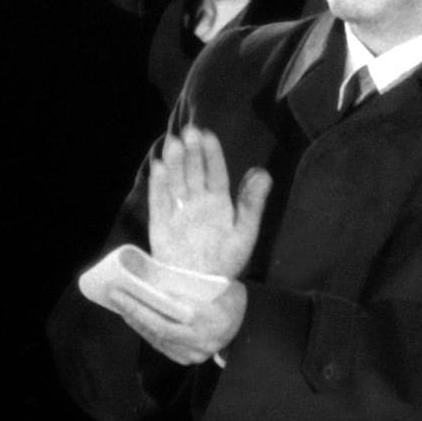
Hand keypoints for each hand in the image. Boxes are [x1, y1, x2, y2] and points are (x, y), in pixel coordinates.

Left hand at [109, 280, 248, 365]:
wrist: (253, 325)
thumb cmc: (232, 298)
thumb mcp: (215, 286)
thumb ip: (187, 288)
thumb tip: (153, 283)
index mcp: (204, 317)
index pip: (162, 313)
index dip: (138, 304)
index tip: (121, 290)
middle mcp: (198, 339)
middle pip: (156, 327)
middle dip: (132, 311)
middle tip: (115, 296)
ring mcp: (195, 353)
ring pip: (157, 339)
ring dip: (137, 322)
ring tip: (122, 306)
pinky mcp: (191, 359)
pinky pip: (163, 347)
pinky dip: (148, 333)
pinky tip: (138, 321)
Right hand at [148, 124, 271, 277]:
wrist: (201, 289)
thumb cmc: (225, 261)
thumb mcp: (245, 233)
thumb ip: (252, 204)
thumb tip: (263, 172)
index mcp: (218, 202)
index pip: (215, 172)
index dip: (212, 154)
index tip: (208, 135)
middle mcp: (197, 202)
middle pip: (193, 172)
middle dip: (192, 152)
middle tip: (190, 131)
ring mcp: (178, 211)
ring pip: (176, 181)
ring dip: (174, 163)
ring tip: (174, 144)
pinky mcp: (161, 224)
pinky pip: (159, 201)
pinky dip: (158, 185)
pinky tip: (159, 167)